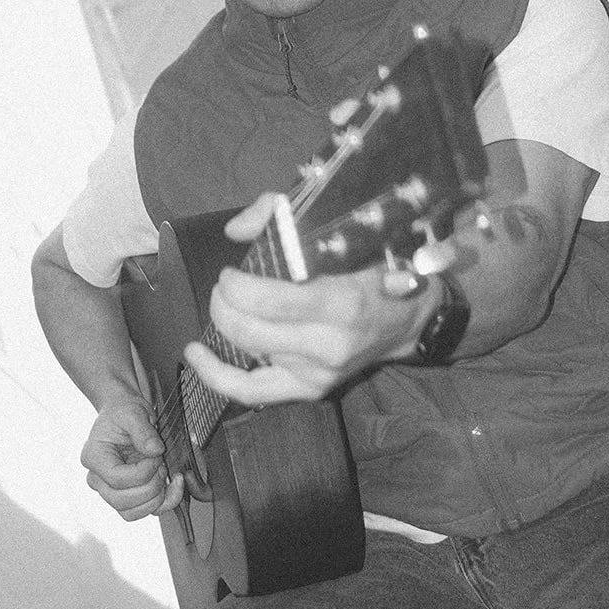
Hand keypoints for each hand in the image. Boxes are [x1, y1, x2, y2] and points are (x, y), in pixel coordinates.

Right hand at [80, 394, 183, 520]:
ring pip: (131, 512)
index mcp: (94, 457)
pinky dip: (163, 503)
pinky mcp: (126, 494)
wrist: (123, 413)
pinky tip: (173, 484)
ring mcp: (110, 490)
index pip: (117, 479)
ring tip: (166, 473)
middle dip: (151, 486)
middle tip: (162, 463)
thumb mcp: (133, 412)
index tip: (157, 454)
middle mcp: (98, 479)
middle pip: (121, 501)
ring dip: (157, 499)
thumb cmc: (123, 412)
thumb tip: (155, 450)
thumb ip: (143, 431)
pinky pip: (143, 511)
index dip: (143, 472)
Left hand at [184, 193, 436, 407]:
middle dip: (223, 303)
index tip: (229, 271)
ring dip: (224, 325)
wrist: (412, 318)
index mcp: (342, 302)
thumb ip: (283, 217)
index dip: (234, 286)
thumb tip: (234, 230)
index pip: (267, 300)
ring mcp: (320, 372)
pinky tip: (196, 355)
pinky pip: (252, 392)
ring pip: (247, 353)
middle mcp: (330, 344)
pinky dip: (217, 375)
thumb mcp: (342, 229)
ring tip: (222, 304)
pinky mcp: (312, 390)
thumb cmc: (375, 266)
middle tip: (223, 285)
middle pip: (249, 330)